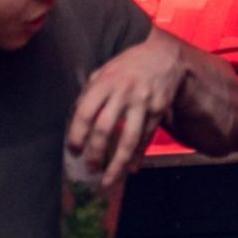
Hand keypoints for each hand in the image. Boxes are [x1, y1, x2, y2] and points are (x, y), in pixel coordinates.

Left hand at [68, 29, 185, 188]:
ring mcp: (143, 102)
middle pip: (105, 129)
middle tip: (89, 169)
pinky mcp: (158, 110)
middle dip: (95, 153)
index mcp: (105, 82)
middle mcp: (123, 92)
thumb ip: (91, 92)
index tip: (73, 150)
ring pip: (128, 139)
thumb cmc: (128, 66)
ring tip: (108, 181)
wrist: (163, 56)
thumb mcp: (105, 71)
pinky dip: (138, 155)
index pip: (85, 112)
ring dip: (117, 164)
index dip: (77, 135)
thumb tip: (77, 119)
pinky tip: (130, 168)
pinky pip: (146, 138)